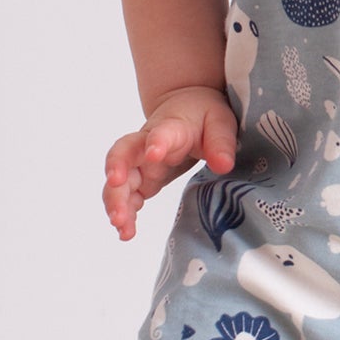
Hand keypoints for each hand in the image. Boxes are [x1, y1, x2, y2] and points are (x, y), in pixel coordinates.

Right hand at [101, 86, 238, 241]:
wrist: (187, 107)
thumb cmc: (203, 115)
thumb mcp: (220, 123)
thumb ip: (221, 143)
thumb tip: (223, 166)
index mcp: (171, 127)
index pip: (161, 132)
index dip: (156, 141)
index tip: (154, 153)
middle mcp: (146, 144)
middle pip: (124, 155)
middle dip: (118, 175)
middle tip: (119, 193)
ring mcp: (140, 163)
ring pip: (119, 180)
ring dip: (116, 201)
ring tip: (120, 225)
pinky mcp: (142, 180)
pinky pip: (127, 196)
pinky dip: (124, 213)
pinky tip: (126, 232)